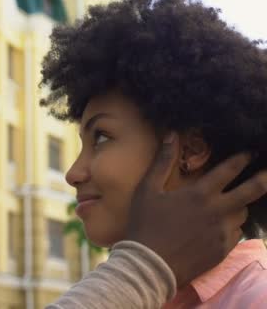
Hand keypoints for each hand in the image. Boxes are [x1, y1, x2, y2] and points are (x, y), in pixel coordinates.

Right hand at [125, 133, 266, 286]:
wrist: (150, 265)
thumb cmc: (145, 224)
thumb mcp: (148, 190)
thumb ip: (162, 162)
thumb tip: (172, 134)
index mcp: (200, 194)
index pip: (230, 170)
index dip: (242, 158)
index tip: (249, 153)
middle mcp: (218, 211)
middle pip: (252, 191)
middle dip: (264, 178)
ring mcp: (223, 232)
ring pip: (242, 213)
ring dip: (239, 206)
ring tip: (231, 204)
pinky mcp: (224, 250)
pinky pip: (236, 234)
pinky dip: (231, 227)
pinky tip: (219, 227)